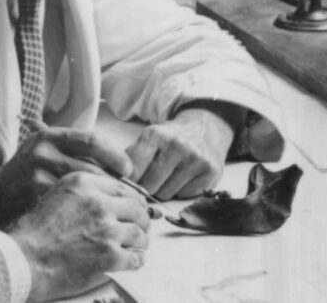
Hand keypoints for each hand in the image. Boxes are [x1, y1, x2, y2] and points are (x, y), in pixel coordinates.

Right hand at [0, 127, 131, 224]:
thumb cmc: (28, 172)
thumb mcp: (46, 149)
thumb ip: (75, 148)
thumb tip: (121, 159)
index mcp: (49, 136)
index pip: (92, 139)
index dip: (114, 154)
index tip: (127, 168)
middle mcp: (43, 152)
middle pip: (93, 168)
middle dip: (116, 185)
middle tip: (133, 196)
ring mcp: (39, 176)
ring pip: (86, 191)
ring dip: (107, 202)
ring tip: (121, 210)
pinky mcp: (38, 199)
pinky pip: (73, 209)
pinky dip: (90, 216)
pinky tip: (100, 221)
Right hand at [7, 171, 150, 301]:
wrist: (24, 259)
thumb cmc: (35, 229)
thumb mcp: (57, 193)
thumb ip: (83, 188)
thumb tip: (109, 195)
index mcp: (82, 182)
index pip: (120, 185)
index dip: (131, 197)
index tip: (135, 203)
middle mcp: (97, 202)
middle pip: (135, 206)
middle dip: (141, 217)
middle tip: (141, 223)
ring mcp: (106, 230)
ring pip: (139, 232)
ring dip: (140, 240)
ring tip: (137, 243)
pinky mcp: (110, 256)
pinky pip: (135, 257)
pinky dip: (137, 259)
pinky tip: (133, 259)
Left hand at [126, 104, 240, 199]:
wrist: (203, 129)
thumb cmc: (169, 140)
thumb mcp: (148, 139)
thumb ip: (131, 158)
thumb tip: (116, 182)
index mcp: (155, 135)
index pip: (133, 169)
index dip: (128, 180)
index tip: (128, 183)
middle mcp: (177, 145)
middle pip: (149, 186)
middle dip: (145, 188)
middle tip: (149, 181)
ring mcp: (195, 158)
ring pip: (166, 194)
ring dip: (163, 191)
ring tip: (168, 177)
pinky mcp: (210, 171)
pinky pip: (184, 196)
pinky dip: (180, 192)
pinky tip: (183, 178)